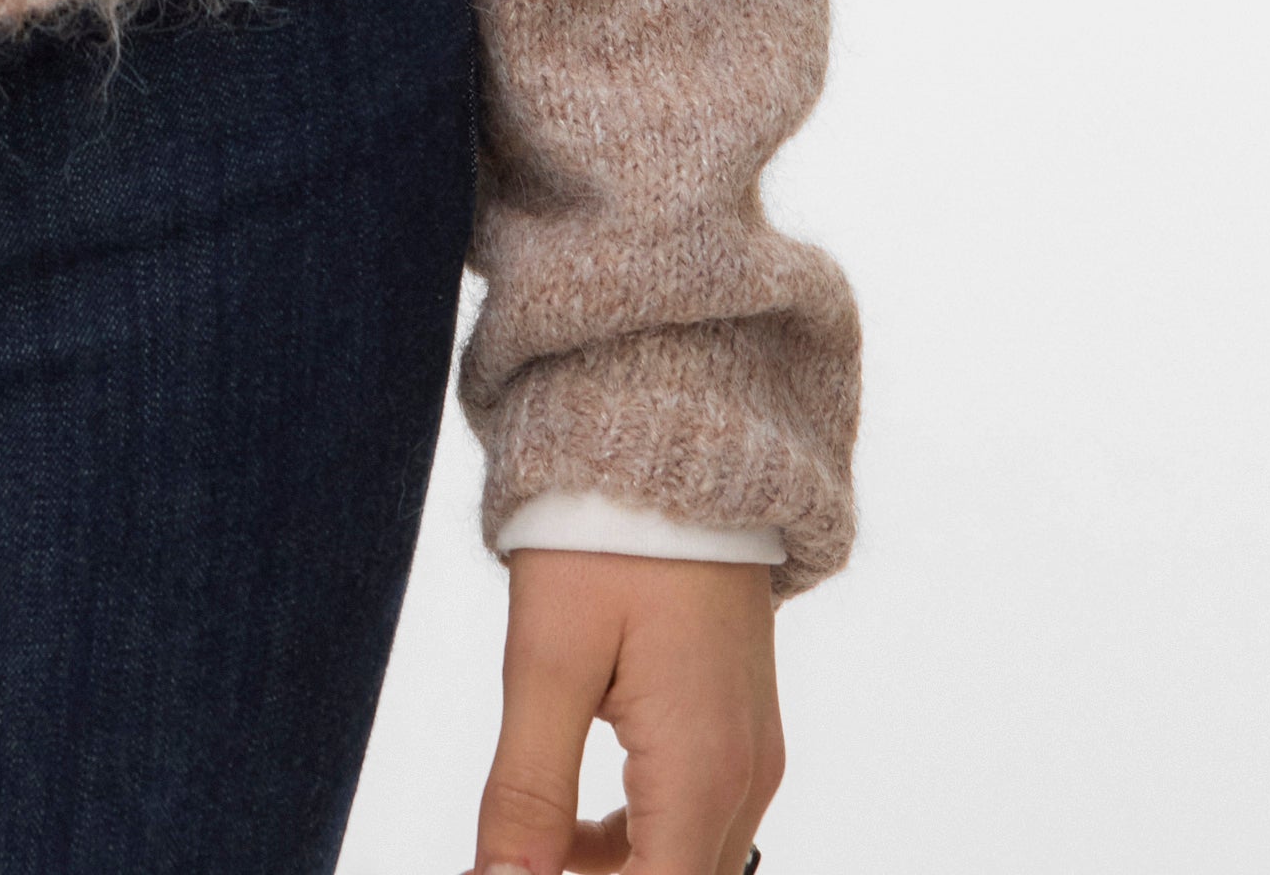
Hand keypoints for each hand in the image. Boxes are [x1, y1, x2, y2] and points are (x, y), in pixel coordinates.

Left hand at [469, 551, 781, 873]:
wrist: (674, 437)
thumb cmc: (605, 532)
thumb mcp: (546, 658)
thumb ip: (527, 789)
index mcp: (702, 772)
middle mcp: (745, 777)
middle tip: (518, 862)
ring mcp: (751, 753)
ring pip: (691, 865)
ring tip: (533, 850)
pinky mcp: (739, 729)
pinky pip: (699, 823)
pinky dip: (639, 845)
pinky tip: (574, 828)